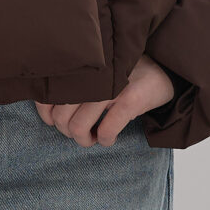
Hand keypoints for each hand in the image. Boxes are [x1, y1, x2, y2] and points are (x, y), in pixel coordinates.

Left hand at [36, 53, 175, 146]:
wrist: (163, 69)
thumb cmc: (123, 71)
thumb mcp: (96, 70)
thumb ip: (74, 81)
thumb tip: (46, 107)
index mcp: (80, 69)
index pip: (47, 96)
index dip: (47, 114)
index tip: (56, 120)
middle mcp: (92, 77)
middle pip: (60, 117)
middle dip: (68, 131)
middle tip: (80, 130)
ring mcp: (111, 88)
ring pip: (77, 127)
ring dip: (84, 140)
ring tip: (93, 136)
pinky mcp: (130, 100)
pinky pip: (106, 131)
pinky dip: (106, 140)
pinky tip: (109, 138)